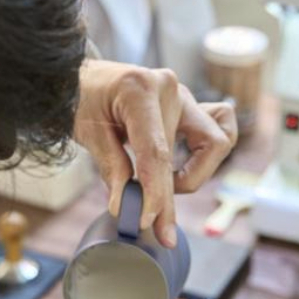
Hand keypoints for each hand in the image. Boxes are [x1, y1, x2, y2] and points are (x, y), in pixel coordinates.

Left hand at [74, 60, 237, 247]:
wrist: (79, 74)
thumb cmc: (80, 98)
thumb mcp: (86, 132)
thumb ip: (110, 167)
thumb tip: (124, 206)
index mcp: (139, 89)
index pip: (156, 151)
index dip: (155, 192)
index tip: (147, 220)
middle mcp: (169, 88)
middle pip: (179, 156)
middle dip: (168, 195)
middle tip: (153, 225)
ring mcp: (183, 95)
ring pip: (215, 142)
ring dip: (196, 172)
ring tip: (164, 185)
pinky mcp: (189, 104)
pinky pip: (219, 128)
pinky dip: (207, 153)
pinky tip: (183, 168)